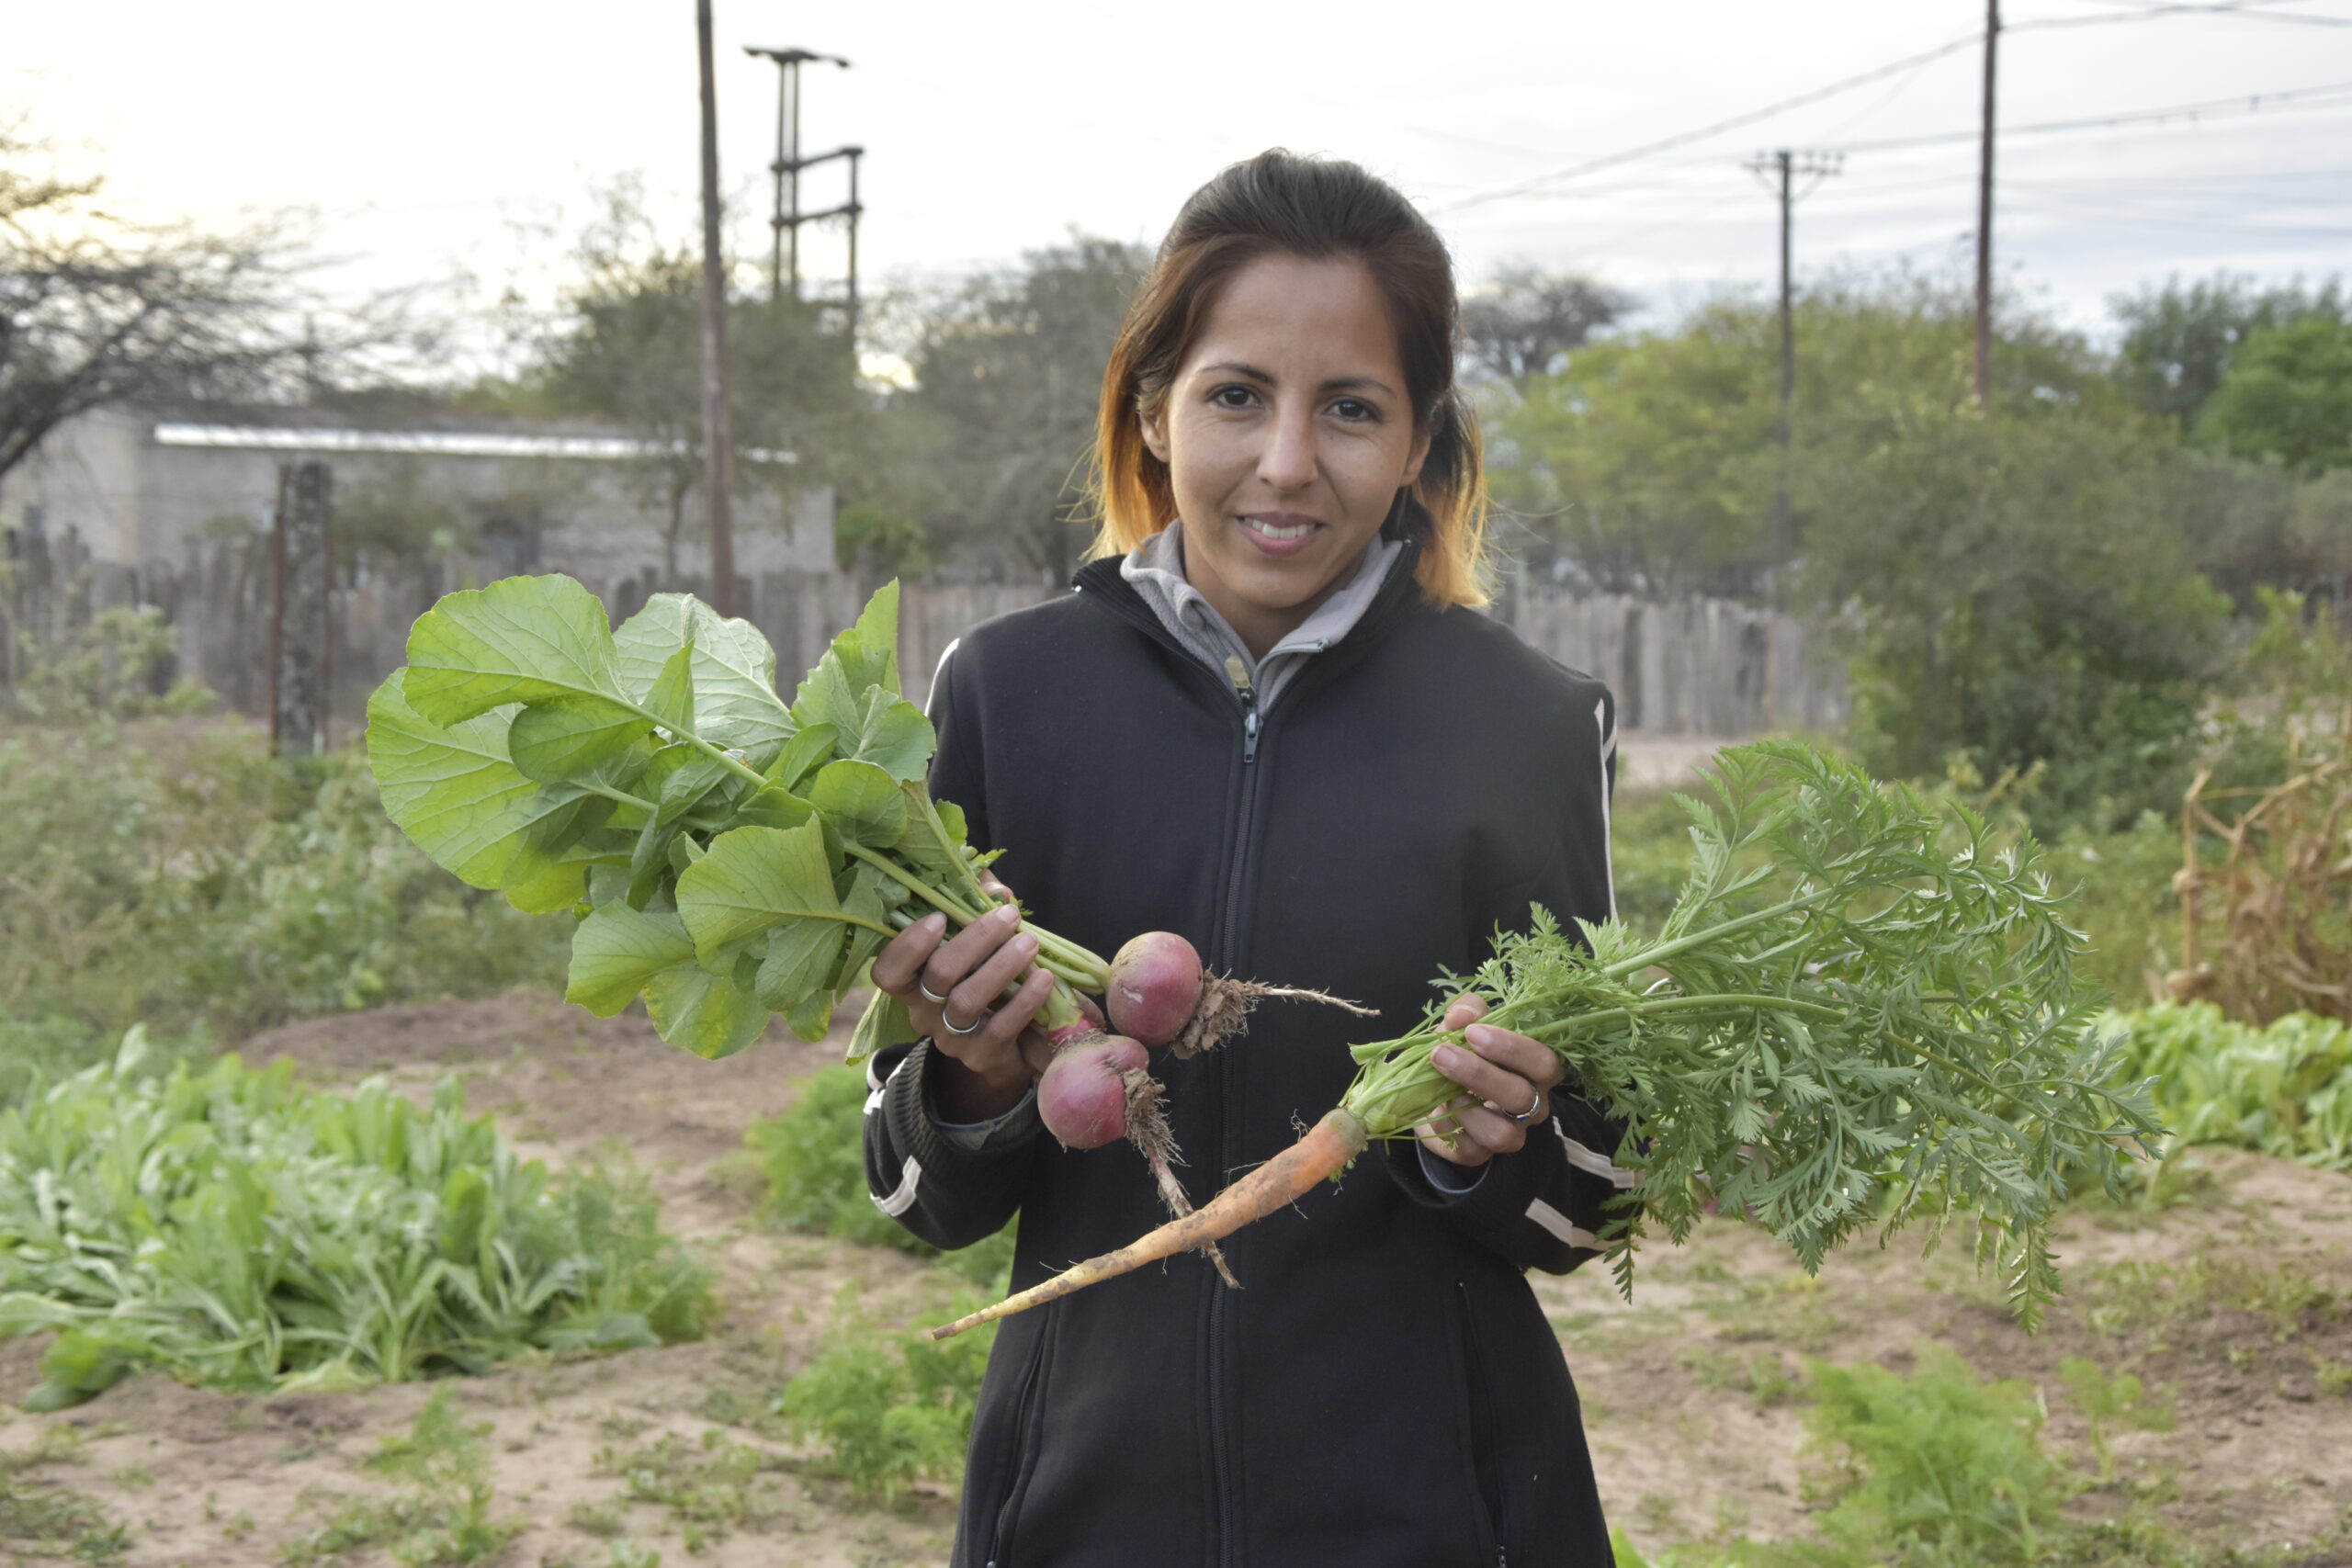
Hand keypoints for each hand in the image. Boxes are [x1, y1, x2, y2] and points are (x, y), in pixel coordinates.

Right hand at [868, 875, 1054, 1120]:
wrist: (1009, 1046)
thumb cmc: (988, 980)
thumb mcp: (980, 944)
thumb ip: (979, 907)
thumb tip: (994, 888)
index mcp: (914, 983)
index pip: (888, 972)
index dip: (908, 945)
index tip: (940, 917)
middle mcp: (924, 1013)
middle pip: (938, 975)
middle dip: (975, 940)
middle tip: (1009, 916)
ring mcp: (951, 1038)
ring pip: (966, 1001)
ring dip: (1001, 966)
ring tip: (1030, 943)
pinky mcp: (982, 1056)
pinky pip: (999, 1029)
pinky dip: (1024, 1000)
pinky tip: (1043, 977)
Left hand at [1415, 994, 1560, 1169]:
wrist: (1436, 1094)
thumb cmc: (1464, 1052)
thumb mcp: (1466, 1024)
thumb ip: (1468, 1012)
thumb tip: (1461, 1015)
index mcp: (1537, 1070)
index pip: (1545, 1062)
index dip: (1512, 1048)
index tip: (1473, 1032)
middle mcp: (1533, 1106)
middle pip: (1522, 1098)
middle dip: (1479, 1074)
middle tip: (1442, 1054)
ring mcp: (1511, 1135)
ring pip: (1501, 1133)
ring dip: (1464, 1106)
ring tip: (1439, 1086)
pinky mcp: (1480, 1154)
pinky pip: (1469, 1149)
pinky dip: (1447, 1126)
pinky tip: (1436, 1108)